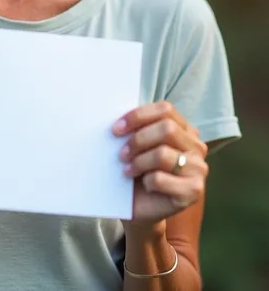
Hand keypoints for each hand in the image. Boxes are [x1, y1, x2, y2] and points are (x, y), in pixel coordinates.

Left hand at [112, 101, 207, 225]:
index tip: (116, 129)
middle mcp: (196, 146)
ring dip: (139, 162)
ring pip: (162, 154)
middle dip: (138, 140)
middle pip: (167, 129)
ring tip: (128, 170)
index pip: (165, 110)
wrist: (141, 206)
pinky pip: (162, 178)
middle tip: (121, 154)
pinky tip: (146, 185)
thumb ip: (137, 128)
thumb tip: (121, 120)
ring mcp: (199, 168)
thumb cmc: (138, 171)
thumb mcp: (137, 145)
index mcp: (184, 129)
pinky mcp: (193, 191)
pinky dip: (147, 181)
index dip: (139, 116)